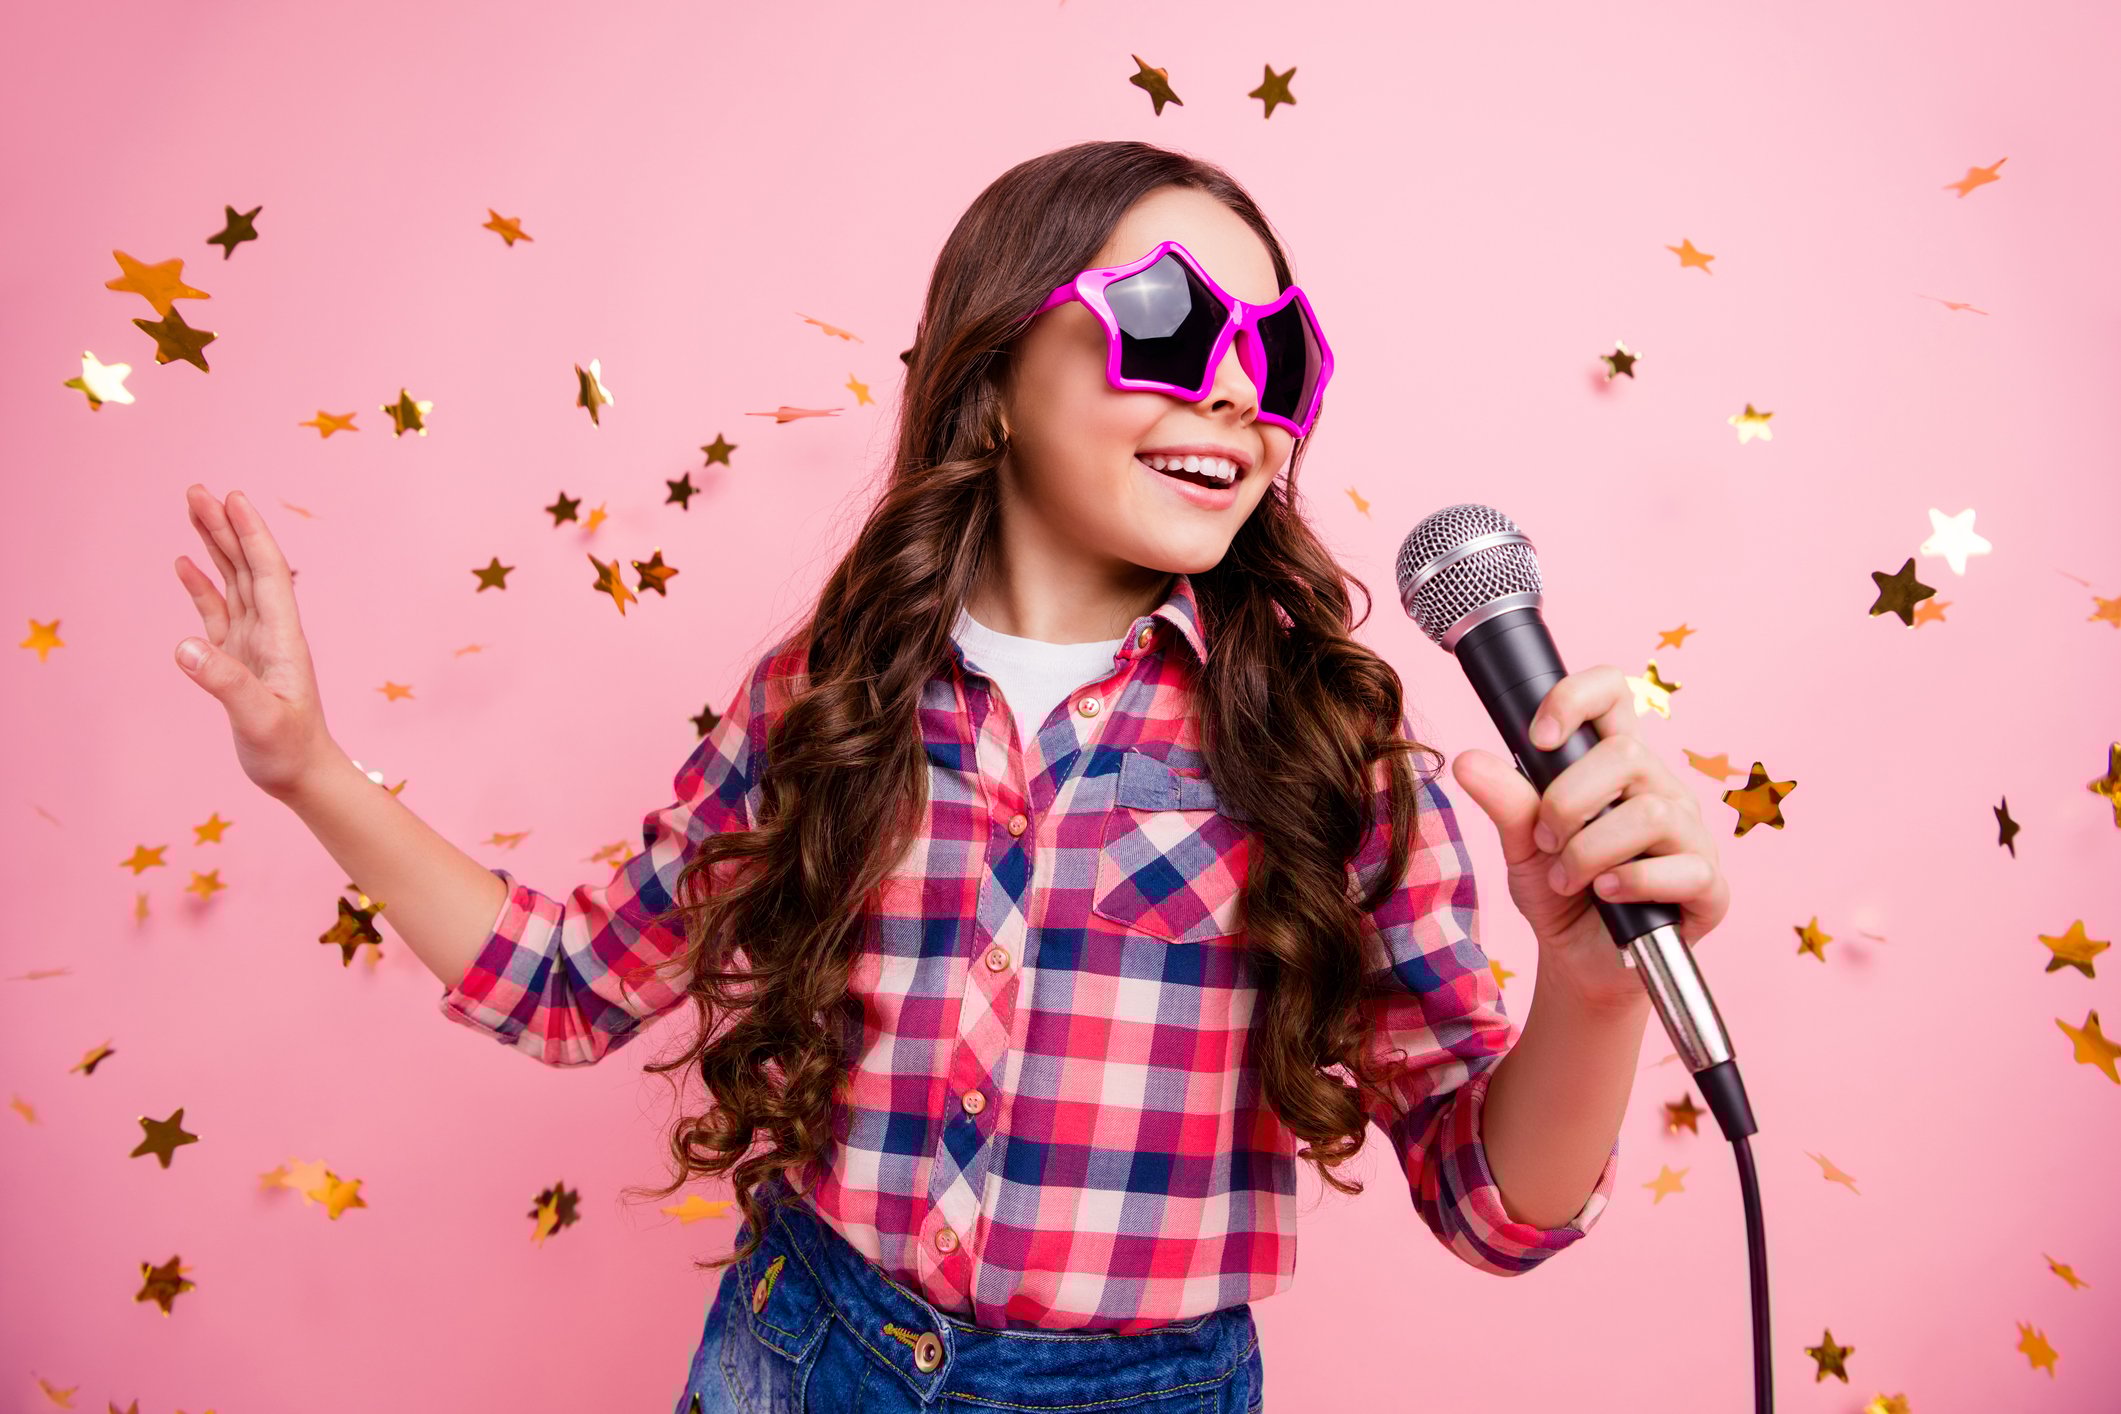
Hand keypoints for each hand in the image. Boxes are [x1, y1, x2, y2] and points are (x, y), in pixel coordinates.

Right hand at [172, 484, 339, 800]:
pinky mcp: (237, 658)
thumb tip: (183, 646)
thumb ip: (224, 683)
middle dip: (226, 526)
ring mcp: (253, 642)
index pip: (266, 573)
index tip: (232, 497)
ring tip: (193, 508)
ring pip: (232, 581)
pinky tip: (185, 561)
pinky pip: (217, 611)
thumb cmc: (287, 751)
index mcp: (282, 637)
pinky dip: (202, 585)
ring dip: (215, 545)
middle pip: (247, 566)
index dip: (250, 534)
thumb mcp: (258, 720)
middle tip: (198, 489)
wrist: (301, 775)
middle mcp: (270, 631)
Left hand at [1448, 664, 1730, 1010]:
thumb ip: (1505, 803)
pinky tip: (1606, 895)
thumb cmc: (1558, 893)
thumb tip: (1467, 761)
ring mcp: (1691, 836)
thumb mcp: (1521, 846)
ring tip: (1567, 879)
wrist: (1577, 962)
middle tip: (1546, 841)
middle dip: (1568, 801)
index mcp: (1617, 767)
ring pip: (1650, 813)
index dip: (1577, 698)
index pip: (1613, 695)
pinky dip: (1631, 883)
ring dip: (1590, 852)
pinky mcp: (1709, 886)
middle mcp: (1661, 790)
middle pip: (1627, 754)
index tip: (1539, 737)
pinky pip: (1683, 868)